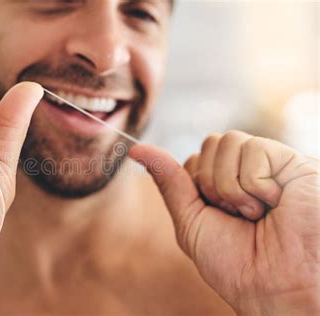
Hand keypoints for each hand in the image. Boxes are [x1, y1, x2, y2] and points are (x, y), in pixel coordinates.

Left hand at [130, 131, 318, 314]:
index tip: (214, 214)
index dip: (197, 187)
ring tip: (256, 213)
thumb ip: (168, 181)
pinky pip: (254, 149)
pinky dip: (255, 185)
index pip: (195, 159)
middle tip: (236, 216)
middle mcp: (249, 169)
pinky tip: (274, 205)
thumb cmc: (234, 262)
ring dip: (232, 188)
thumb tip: (136, 150)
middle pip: (210, 143)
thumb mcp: (189, 220)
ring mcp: (271, 164)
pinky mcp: (294, 163)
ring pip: (228, 142)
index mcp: (227, 182)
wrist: (272, 286)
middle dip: (211, 185)